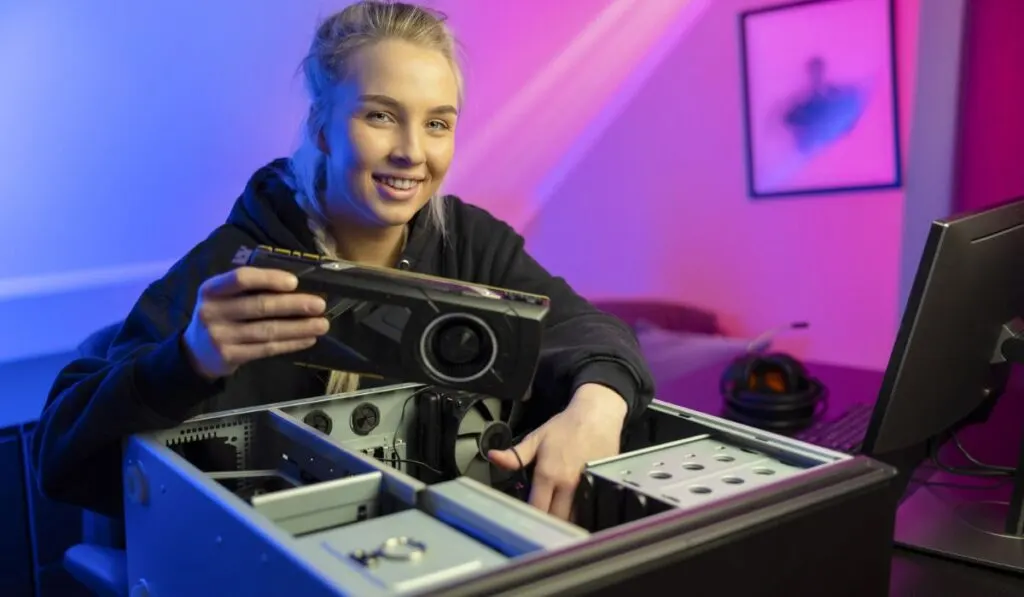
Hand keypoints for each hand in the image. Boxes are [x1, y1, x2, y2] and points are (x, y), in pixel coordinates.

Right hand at [182, 266, 328, 379]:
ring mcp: (220, 336)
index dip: (268, 279)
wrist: (196, 352)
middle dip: (294, 305)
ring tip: (321, 324)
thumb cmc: (221, 315)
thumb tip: (296, 285)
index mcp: (212, 289)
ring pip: (267, 330)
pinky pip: (266, 348)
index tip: (294, 282)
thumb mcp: (223, 297)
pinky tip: (307, 339)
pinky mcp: (230, 356)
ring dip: (298, 327)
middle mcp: (212, 311)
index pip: (240, 278)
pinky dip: (290, 343)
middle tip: (319, 305)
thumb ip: (249, 289)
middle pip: (260, 306)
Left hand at [488, 383, 626, 519]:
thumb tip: (493, 457)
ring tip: (555, 520)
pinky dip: (580, 516)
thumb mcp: (536, 438)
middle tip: (539, 523)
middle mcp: (568, 485)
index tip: (523, 520)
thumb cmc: (566, 427)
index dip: (529, 518)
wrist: (597, 416)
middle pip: (556, 520)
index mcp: (548, 474)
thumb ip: (515, 456)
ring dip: (564, 523)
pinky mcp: (602, 488)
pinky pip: (589, 510)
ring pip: (575, 519)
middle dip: (547, 524)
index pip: (536, 508)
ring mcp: (587, 488)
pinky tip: (572, 512)